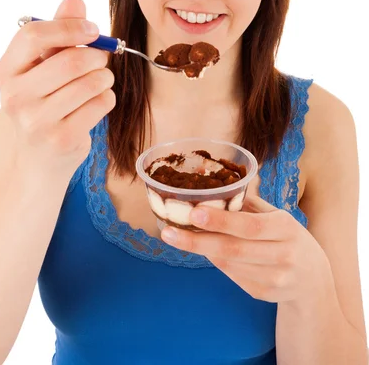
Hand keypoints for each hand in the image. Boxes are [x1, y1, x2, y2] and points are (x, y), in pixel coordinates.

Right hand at [0, 0, 115, 178]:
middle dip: (97, 55)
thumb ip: (58, 32)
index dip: (69, 27)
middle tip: (102, 58)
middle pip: (71, 61)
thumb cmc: (42, 102)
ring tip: (99, 80)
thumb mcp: (41, 67)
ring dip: (105, 77)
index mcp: (7, 71)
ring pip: (91, 82)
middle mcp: (16, 96)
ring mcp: (37, 121)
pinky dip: (107, 97)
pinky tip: (96, 102)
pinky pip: (101, 104)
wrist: (35, 158)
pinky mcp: (62, 139)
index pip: (34, 36)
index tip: (92, 29)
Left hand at [161, 195, 332, 303]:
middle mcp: (283, 255)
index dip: (221, 220)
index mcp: (286, 228)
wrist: (314, 281)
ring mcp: (275, 279)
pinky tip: (204, 249)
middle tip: (167, 231)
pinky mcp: (264, 294)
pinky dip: (214, 260)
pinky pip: (231, 275)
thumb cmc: (288, 238)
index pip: (250, 225)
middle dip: (196, 240)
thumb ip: (250, 204)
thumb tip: (217, 186)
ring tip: (176, 235)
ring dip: (200, 248)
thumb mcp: (278, 217)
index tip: (194, 211)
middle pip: (233, 249)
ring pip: (228, 263)